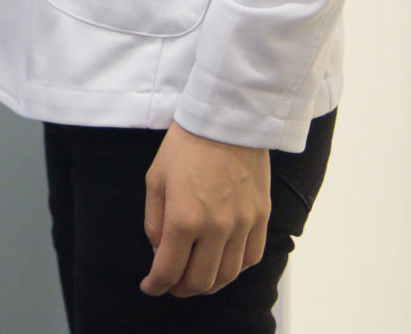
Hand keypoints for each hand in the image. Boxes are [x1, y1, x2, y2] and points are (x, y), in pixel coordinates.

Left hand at [141, 122, 270, 297]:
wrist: (227, 121)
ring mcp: (243, 225)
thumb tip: (159, 251)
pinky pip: (251, 258)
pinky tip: (222, 263)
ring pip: (228, 276)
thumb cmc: (185, 146)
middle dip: (180, 289)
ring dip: (208, 284)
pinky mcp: (261, 218)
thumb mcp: (155, 179)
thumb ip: (155, 221)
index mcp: (184, 219)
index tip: (150, 287)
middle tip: (170, 285)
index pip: (169, 270)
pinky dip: (234, 269)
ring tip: (194, 279)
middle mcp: (216, 229)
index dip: (156, 285)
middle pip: (200, 281)